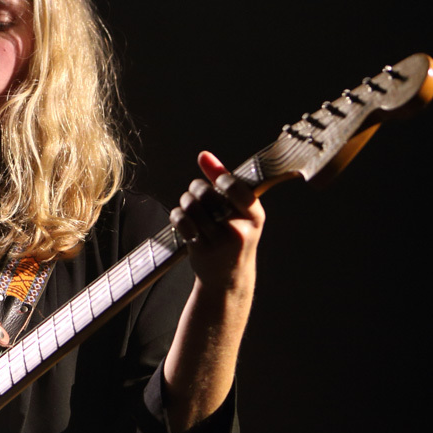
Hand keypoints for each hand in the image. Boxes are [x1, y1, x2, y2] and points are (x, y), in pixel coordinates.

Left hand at [169, 151, 264, 295]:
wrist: (228, 278)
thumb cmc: (233, 236)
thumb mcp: (239, 211)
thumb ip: (223, 180)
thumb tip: (204, 155)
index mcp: (254, 215)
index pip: (235, 187)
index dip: (220, 178)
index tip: (217, 182)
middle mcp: (239, 229)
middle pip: (207, 194)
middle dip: (196, 188)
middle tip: (197, 194)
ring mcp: (220, 241)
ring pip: (191, 206)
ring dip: (185, 202)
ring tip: (189, 207)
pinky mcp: (202, 249)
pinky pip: (181, 221)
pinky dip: (178, 216)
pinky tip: (183, 220)